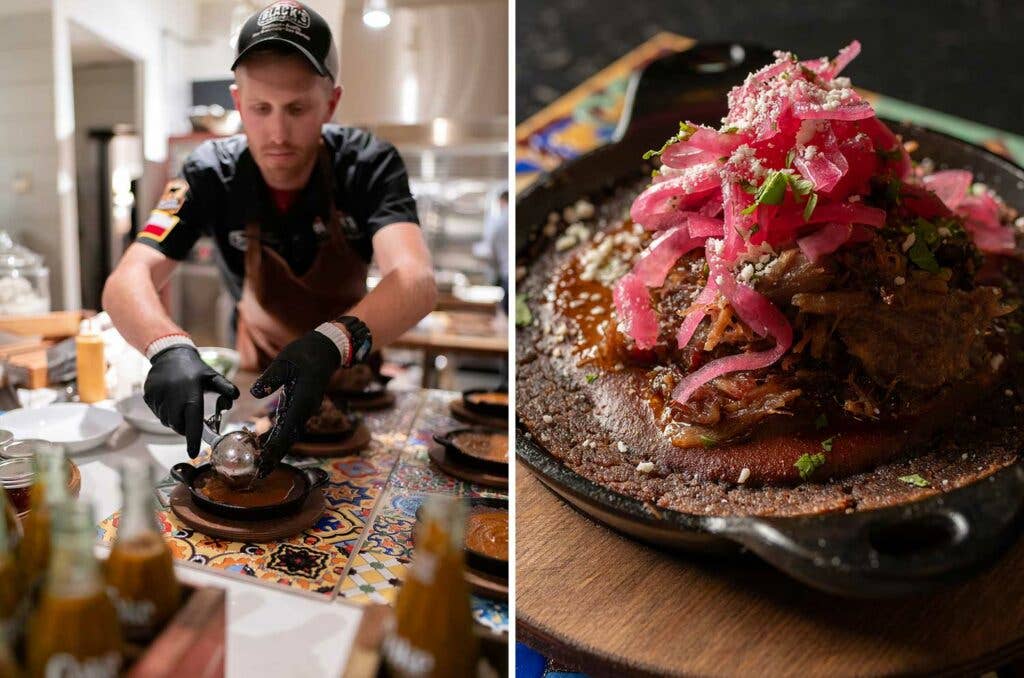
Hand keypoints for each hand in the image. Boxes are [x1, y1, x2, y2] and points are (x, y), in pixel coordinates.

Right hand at [144, 346, 239, 457]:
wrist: (170, 354)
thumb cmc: (195, 368)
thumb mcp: (213, 376)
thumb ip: (225, 387)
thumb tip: (235, 397)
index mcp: (191, 395)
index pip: (192, 423)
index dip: (193, 440)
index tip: (193, 453)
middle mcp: (172, 398)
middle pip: (177, 426)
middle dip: (185, 427)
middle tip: (191, 418)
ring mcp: (158, 397)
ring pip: (166, 420)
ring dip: (174, 419)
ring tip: (180, 404)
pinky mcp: (148, 395)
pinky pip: (156, 412)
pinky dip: (164, 411)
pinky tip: (170, 398)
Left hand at [251, 331, 340, 473]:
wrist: (325, 350)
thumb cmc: (305, 354)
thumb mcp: (284, 362)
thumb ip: (270, 377)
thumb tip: (254, 393)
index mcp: (301, 401)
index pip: (286, 430)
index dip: (275, 448)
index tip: (264, 462)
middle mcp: (305, 409)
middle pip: (289, 438)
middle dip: (275, 456)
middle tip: (260, 474)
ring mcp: (305, 409)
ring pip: (291, 434)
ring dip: (277, 449)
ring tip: (262, 464)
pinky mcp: (302, 406)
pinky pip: (291, 426)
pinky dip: (280, 438)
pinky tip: (269, 444)